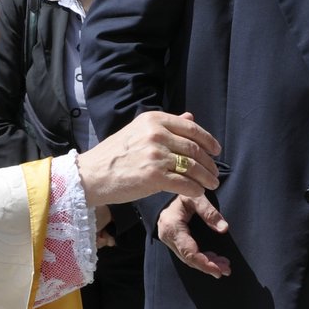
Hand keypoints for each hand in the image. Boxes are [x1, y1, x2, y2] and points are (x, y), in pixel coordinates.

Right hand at [75, 110, 220, 206]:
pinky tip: (198, 193)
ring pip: (192, 167)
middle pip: (194, 149)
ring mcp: (156, 155)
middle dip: (209, 163)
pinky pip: (184, 183)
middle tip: (215, 172)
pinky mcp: (154, 177)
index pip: (191, 128)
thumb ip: (166, 125)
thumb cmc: (114, 154)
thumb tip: (191, 116)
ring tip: (212, 184)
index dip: (208, 140)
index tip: (216, 150)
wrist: (91, 175)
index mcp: (153, 120)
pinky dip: (195, 189)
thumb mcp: (138, 131)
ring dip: (206, 177)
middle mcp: (156, 134)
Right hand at [157, 194, 231, 277]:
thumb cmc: (182, 191)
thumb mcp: (196, 197)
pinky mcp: (174, 239)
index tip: (219, 269)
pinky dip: (201, 258)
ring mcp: (170, 239)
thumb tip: (224, 229)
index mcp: (172, 226)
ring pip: (188, 257)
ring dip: (206, 263)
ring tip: (224, 266)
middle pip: (189, 258)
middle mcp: (168, 236)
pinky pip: (187, 253)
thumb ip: (209, 212)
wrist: (169, 186)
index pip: (189, 252)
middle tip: (226, 270)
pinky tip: (214, 259)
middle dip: (208, 266)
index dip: (204, 263)